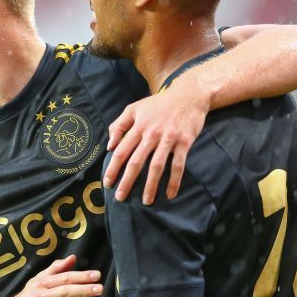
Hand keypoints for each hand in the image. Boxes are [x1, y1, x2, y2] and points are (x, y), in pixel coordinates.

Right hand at [13, 255, 102, 296]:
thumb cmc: (30, 293)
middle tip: (99, 288)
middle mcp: (42, 293)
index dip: (81, 276)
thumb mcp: (40, 278)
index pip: (65, 277)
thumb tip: (73, 258)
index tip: (96, 275)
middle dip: (83, 289)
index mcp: (43, 281)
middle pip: (65, 291)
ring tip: (94, 296)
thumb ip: (56, 268)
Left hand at [104, 78, 209, 203]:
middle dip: (127, 181)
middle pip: (136, 161)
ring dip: (150, 185)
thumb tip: (109, 146)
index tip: (107, 183)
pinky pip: (178, 165)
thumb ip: (119, 125)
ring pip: (157, 166)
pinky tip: (170, 194)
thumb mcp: (134, 109)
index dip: (113, 168)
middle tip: (120, 197)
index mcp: (138, 126)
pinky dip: (174, 181)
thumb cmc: (158, 104)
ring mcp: (168, 138)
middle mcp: (151, 133)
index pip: (122, 150)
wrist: (188, 95)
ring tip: (146, 201)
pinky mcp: (184, 142)